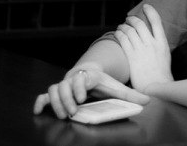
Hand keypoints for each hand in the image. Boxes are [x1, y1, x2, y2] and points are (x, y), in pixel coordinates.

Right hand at [33, 68, 149, 118]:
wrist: (90, 73)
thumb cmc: (103, 82)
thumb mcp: (117, 87)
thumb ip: (131, 95)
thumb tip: (148, 100)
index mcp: (89, 76)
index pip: (81, 77)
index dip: (79, 86)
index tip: (82, 97)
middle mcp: (74, 79)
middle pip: (64, 85)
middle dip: (67, 98)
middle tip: (73, 111)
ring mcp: (64, 85)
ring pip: (53, 89)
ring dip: (56, 102)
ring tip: (62, 115)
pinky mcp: (56, 93)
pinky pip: (44, 96)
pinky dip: (39, 102)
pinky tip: (37, 111)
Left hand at [115, 4, 173, 92]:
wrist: (156, 88)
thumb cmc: (161, 74)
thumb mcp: (165, 56)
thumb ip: (158, 45)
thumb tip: (152, 37)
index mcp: (162, 43)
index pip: (157, 21)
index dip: (151, 11)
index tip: (146, 6)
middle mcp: (151, 44)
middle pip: (140, 24)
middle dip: (132, 19)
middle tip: (129, 19)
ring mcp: (141, 50)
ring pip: (130, 31)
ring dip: (124, 26)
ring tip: (121, 26)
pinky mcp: (131, 56)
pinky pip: (123, 40)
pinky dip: (119, 34)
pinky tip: (117, 34)